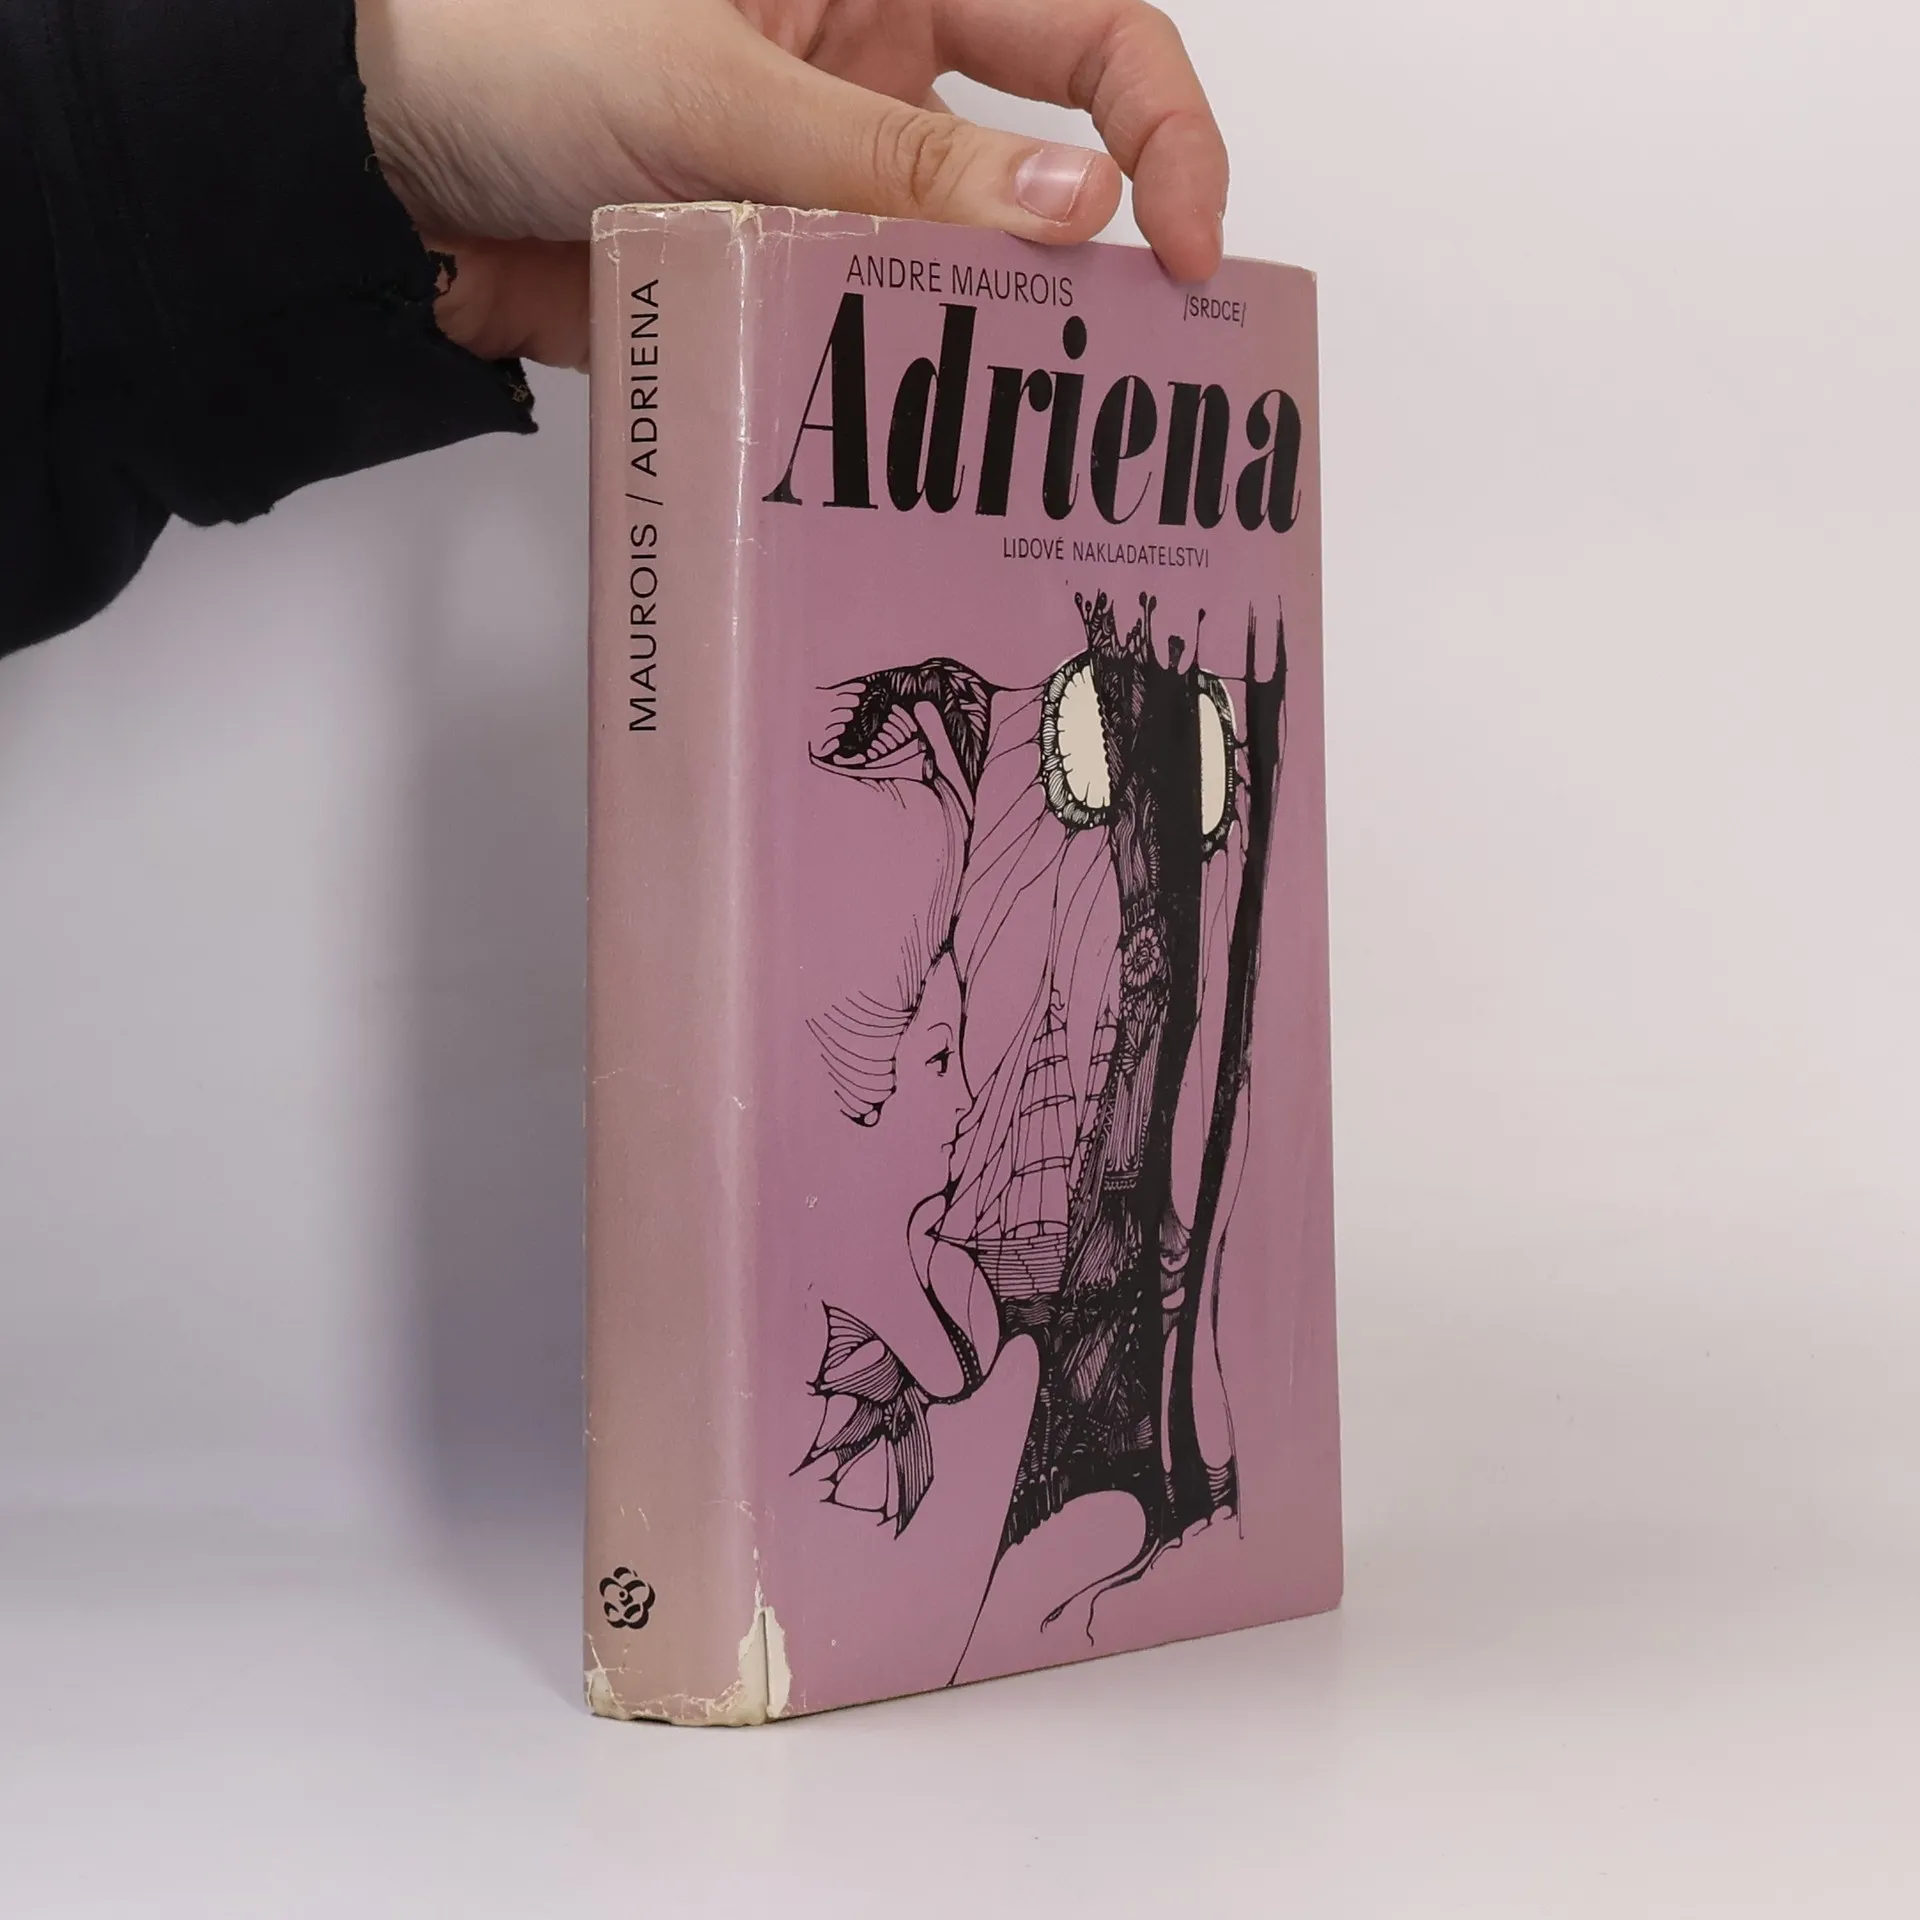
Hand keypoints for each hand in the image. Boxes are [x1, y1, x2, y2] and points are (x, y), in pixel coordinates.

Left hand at [355, 0, 1228, 369]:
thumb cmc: (501, 42)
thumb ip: (900, 156)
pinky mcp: (774, 283)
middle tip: (1127, 374)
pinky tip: (906, 458)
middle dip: (1090, 264)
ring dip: (977, 345)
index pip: (1085, 30)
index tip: (1187, 243)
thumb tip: (1079, 207)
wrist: (358, 168)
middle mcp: (873, 74)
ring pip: (954, 276)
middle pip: (1041, 166)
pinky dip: (886, 396)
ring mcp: (826, 189)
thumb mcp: (719, 84)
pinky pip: (864, 342)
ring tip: (1011, 439)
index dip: (1160, 125)